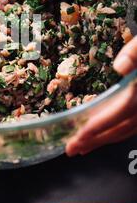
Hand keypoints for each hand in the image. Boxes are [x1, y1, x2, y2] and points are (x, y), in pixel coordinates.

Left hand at [66, 36, 136, 156]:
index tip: (81, 135)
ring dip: (103, 140)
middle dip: (95, 140)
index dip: (100, 125)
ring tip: (82, 146)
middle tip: (71, 149)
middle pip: (121, 128)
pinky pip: (132, 125)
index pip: (121, 112)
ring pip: (127, 130)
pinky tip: (103, 133)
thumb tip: (120, 67)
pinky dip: (115, 132)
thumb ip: (135, 53)